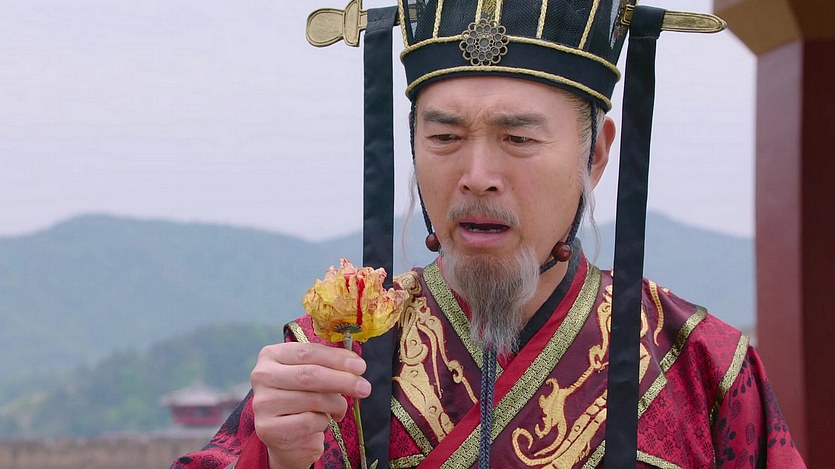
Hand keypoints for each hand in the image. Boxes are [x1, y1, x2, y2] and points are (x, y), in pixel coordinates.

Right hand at [251, 342, 370, 468]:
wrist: (286, 437)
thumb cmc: (302, 398)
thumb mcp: (312, 375)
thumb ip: (328, 365)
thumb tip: (356, 365)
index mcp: (271, 355)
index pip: (307, 352)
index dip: (336, 359)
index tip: (361, 366)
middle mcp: (261, 376)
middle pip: (309, 375)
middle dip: (342, 381)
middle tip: (365, 388)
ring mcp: (262, 403)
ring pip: (312, 399)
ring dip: (336, 404)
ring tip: (340, 409)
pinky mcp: (268, 428)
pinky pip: (309, 421)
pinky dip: (324, 422)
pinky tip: (322, 422)